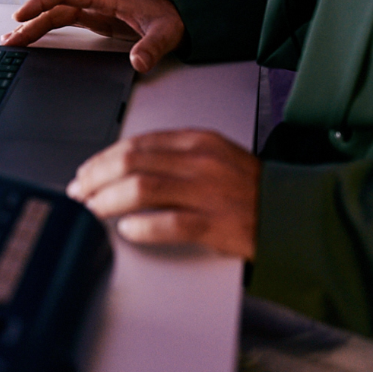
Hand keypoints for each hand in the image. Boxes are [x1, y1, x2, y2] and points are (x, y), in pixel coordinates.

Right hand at [1, 0, 184, 73]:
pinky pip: (67, 22)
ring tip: (15, 41)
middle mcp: (98, 2)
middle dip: (32, 22)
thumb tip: (139, 63)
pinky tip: (37, 38)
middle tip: (11, 39)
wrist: (184, 16)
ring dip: (36, 26)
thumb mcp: (165, 33)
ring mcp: (97, 11)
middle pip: (56, 8)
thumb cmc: (174, 17)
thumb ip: (152, 47)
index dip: (41, 3)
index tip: (22, 15)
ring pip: (58, 15)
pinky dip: (49, 29)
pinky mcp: (99, 21)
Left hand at [67, 129, 259, 257]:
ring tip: (92, 211)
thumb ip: (176, 156)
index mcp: (198, 141)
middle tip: (79, 192)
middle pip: (133, 161)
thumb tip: (127, 166)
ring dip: (108, 201)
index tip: (86, 172)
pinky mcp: (217, 224)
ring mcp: (209, 192)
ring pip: (143, 188)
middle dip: (97, 177)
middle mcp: (201, 161)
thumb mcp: (214, 157)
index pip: (138, 142)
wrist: (292, 212)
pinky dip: (144, 227)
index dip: (104, 157)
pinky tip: (127, 230)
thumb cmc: (250, 188)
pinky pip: (171, 223)